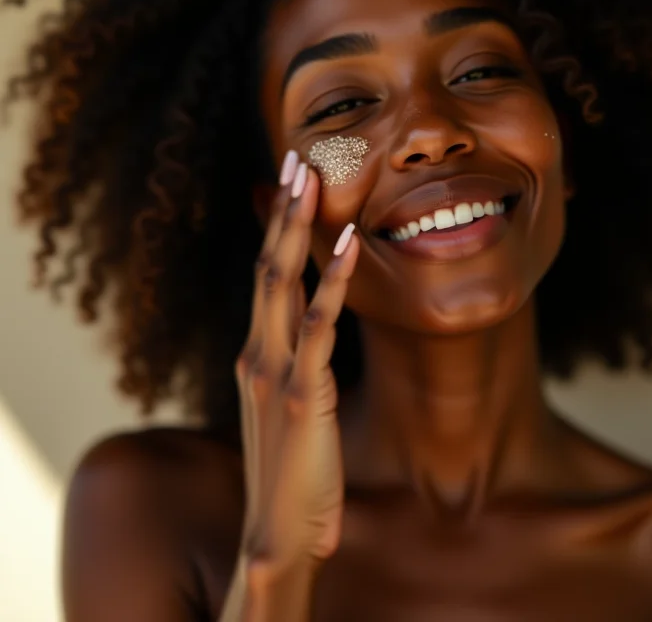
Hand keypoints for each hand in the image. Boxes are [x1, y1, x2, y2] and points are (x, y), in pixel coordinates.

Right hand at [235, 151, 358, 580]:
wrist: (277, 534)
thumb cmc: (290, 468)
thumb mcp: (286, 403)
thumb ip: (292, 364)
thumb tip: (306, 327)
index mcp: (256, 353)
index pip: (265, 277)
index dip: (277, 229)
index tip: (291, 185)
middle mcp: (257, 352)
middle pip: (267, 265)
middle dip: (282, 211)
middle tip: (297, 159)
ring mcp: (275, 371)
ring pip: (280, 282)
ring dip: (297, 227)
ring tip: (311, 176)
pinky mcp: (302, 394)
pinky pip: (318, 326)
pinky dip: (334, 281)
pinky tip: (353, 242)